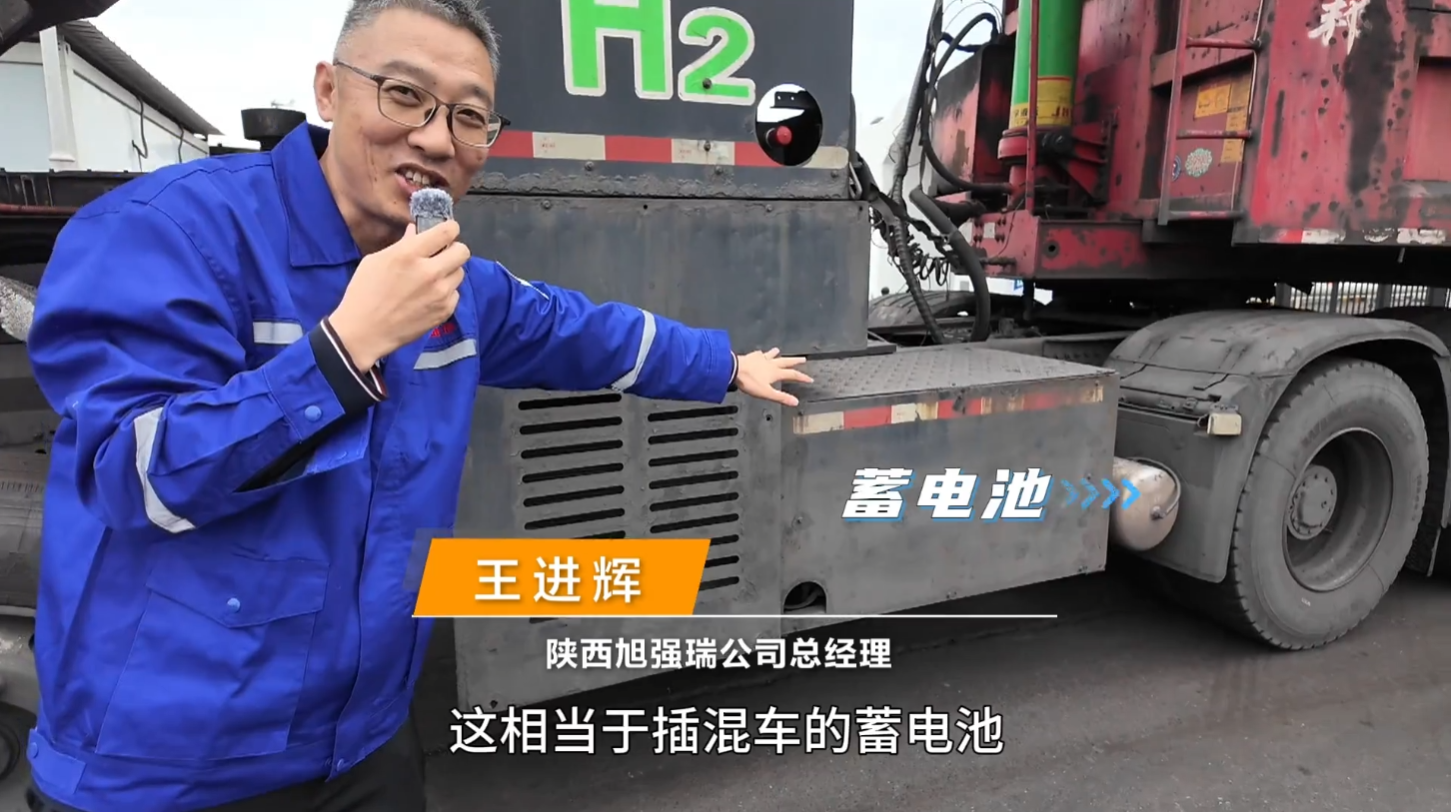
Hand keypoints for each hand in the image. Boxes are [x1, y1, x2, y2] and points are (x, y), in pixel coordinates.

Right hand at [327, 221, 471, 368]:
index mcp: (409, 254)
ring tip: (432, 279)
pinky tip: (429, 297)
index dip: (450, 228)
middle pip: (463, 251)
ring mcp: (440, 293)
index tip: (447, 231)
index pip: (447, 231)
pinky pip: (455, 294)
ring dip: (449, 272)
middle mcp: (430, 272)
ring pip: (460, 273)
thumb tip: (416, 231)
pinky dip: (446, 293)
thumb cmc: (364, 293)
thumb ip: (402, 244)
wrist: (364, 332)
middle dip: (454, 249)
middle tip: (442, 255)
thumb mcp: (375, 261)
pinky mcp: (445, 311)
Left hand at [734, 348, 811, 406]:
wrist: (734, 369)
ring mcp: (760, 359)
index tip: (809, 379)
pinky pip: (759, 354)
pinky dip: (761, 353)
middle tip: (803, 359)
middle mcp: (770, 364)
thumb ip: (781, 397)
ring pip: (771, 355)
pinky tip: (760, 352)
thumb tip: (795, 402)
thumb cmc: (750, 382)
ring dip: (776, 354)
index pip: (792, 375)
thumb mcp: (766, 393)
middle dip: (795, 361)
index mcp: (775, 373)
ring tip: (779, 350)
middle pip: (785, 361)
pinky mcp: (751, 356)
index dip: (802, 377)